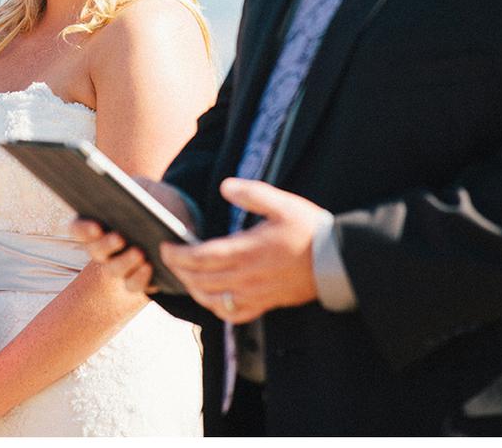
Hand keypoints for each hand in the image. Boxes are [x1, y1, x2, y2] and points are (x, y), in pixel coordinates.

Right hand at [69, 178, 193, 294]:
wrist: (185, 219)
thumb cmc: (158, 199)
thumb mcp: (148, 188)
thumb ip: (134, 188)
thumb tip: (125, 195)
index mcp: (98, 222)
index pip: (78, 228)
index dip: (82, 228)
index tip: (96, 225)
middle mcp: (104, 248)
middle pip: (95, 251)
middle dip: (106, 245)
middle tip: (120, 237)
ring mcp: (120, 266)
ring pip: (113, 270)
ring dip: (124, 262)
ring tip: (139, 252)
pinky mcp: (139, 280)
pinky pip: (133, 284)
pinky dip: (140, 278)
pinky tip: (150, 266)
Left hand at [158, 177, 324, 323]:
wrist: (338, 261)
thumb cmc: (310, 229)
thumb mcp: (282, 202)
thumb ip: (251, 193)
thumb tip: (226, 186)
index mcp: (248, 250)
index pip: (201, 256)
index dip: (178, 254)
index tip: (164, 246)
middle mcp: (248, 276)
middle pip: (201, 279)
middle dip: (178, 270)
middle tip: (167, 259)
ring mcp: (256, 293)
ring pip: (213, 299)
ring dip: (192, 289)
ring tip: (183, 276)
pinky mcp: (266, 304)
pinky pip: (233, 314)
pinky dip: (215, 307)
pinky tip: (211, 298)